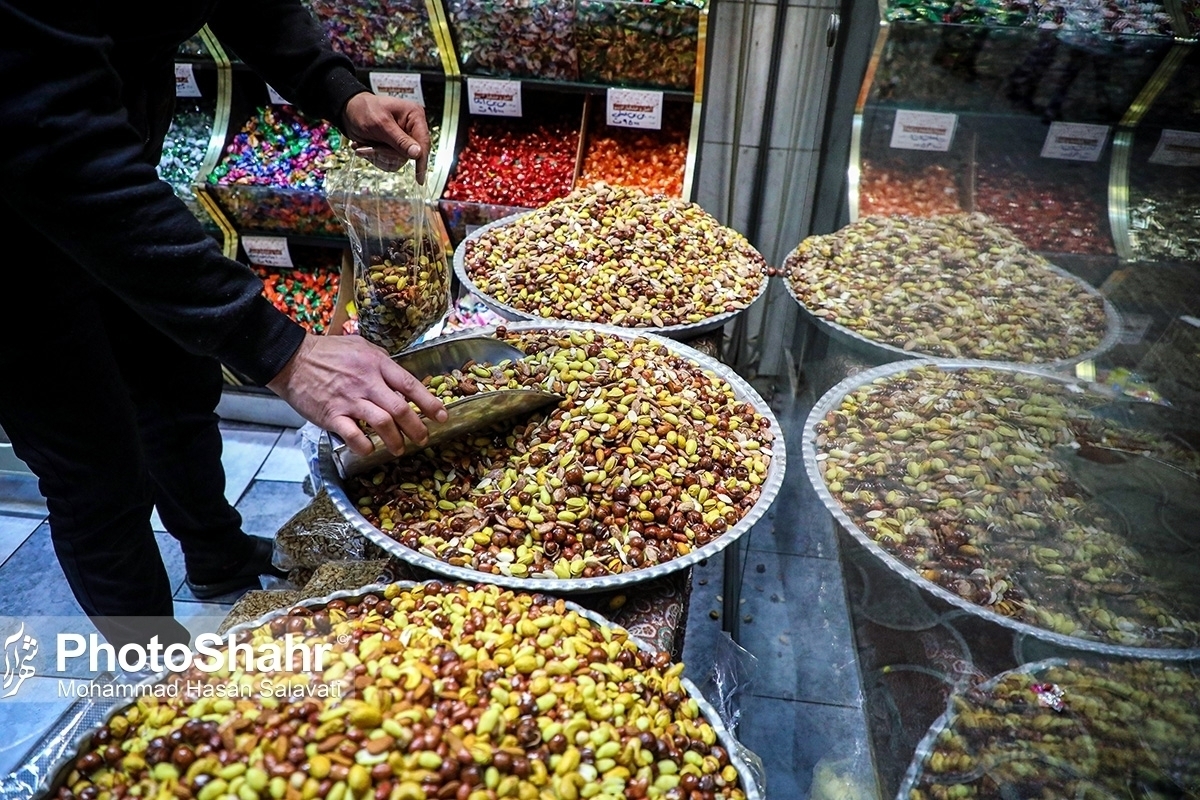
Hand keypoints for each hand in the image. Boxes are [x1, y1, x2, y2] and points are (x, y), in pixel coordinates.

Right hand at [267, 334, 447, 456]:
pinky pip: (354, 435)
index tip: (442, 416)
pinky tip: (370, 449)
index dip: (429, 402)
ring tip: (399, 449)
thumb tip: (400, 376)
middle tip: (423, 439)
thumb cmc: (327, 352)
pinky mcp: (332, 415)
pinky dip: (365, 446)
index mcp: (376, 364)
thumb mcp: (360, 346)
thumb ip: (381, 361)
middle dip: (417, 428)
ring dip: (395, 440)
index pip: (410, 384)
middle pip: (401, 409)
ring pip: (382, 424)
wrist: (291, 359)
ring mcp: (350, 400)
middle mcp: (367, 382)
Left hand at [342, 92, 429, 183]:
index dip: (421, 160)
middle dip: (387, 154)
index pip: (423, 142)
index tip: (419, 178)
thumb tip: (417, 154)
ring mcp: (404, 141)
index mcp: (414, 116)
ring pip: (398, 161)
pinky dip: (376, 158)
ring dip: (378, 156)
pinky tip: (366, 147)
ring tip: (364, 145)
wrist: (349, 112)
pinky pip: (390, 163)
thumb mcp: (381, 124)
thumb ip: (400, 140)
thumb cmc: (365, 110)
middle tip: (369, 148)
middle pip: (410, 155)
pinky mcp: (395, 149)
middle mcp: (412, 130)